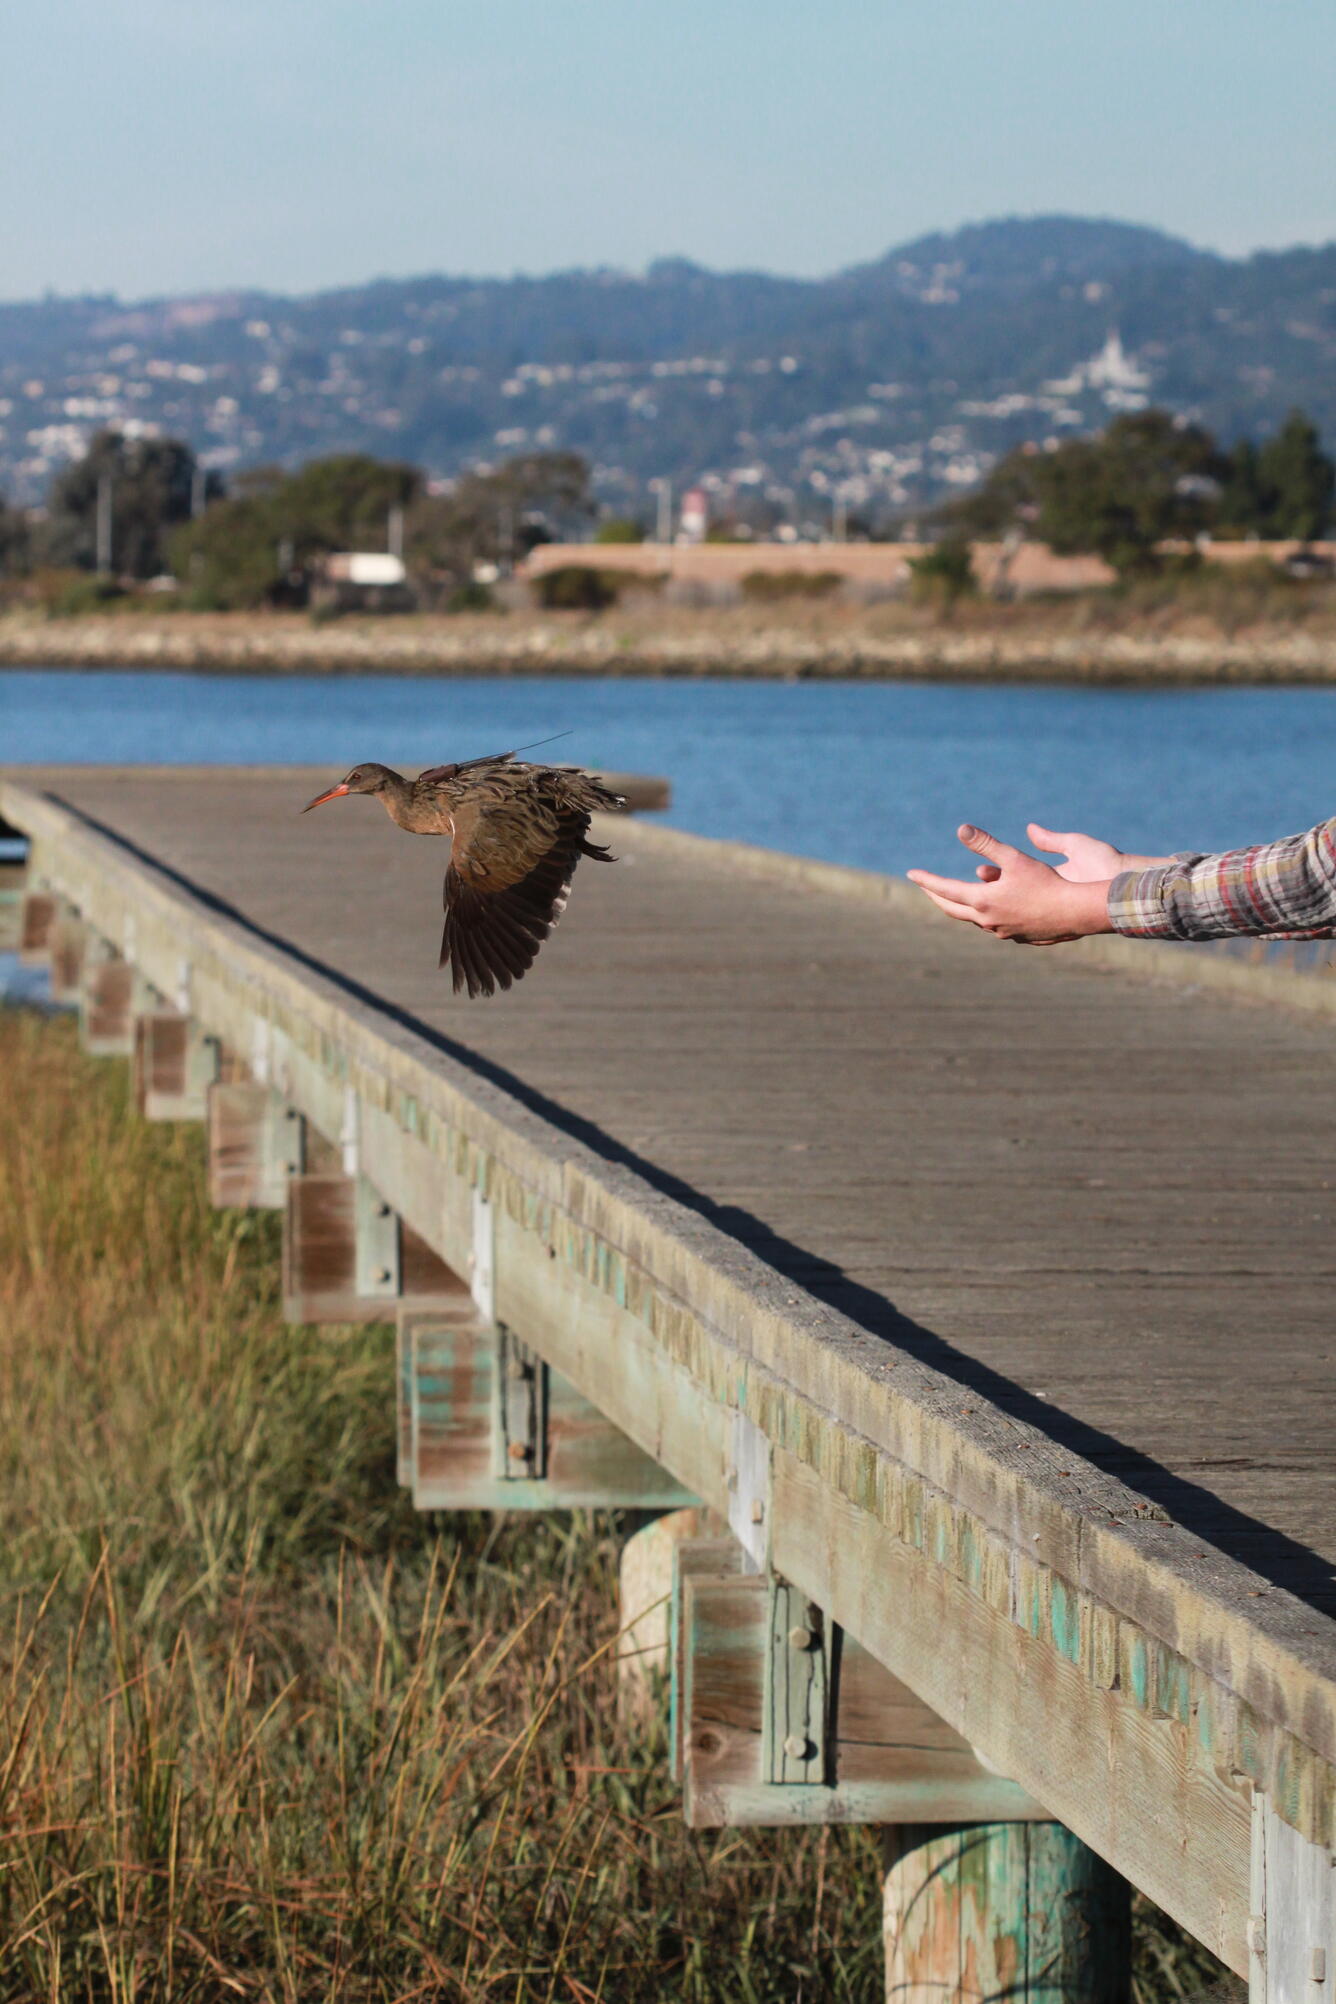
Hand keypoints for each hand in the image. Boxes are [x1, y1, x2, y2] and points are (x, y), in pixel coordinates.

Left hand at [907, 824, 1116, 944]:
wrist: (1075, 913)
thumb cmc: (1047, 882)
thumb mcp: (1015, 858)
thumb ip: (987, 844)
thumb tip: (961, 828)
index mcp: (983, 901)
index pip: (945, 889)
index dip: (927, 880)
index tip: (911, 874)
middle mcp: (988, 920)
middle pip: (952, 909)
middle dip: (936, 896)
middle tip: (925, 888)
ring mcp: (1002, 932)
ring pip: (973, 919)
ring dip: (961, 906)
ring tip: (955, 898)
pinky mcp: (1017, 937)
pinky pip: (993, 926)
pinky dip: (983, 915)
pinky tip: (988, 912)